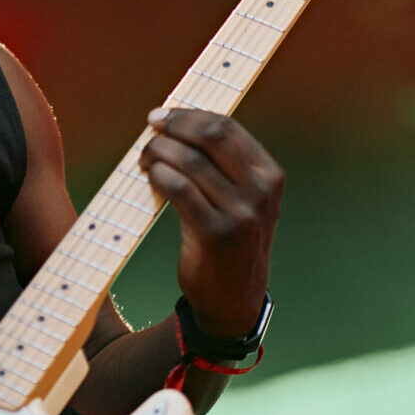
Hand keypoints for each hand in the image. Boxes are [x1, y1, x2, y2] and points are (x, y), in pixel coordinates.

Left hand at [140, 108, 283, 338]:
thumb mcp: (243, 201)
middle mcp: (261, 192)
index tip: (164, 115)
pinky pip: (179, 189)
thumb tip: (179, 123)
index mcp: (269, 176)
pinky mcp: (216, 233)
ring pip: (190, 161)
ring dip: (159, 152)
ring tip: (145, 157)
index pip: (228, 127)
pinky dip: (159, 176)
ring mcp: (241, 214)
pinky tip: (150, 176)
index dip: (190, 115)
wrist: (234, 300)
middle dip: (174, 126)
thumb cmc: (230, 242)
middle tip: (151, 128)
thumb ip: (224, 166)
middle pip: (211, 136)